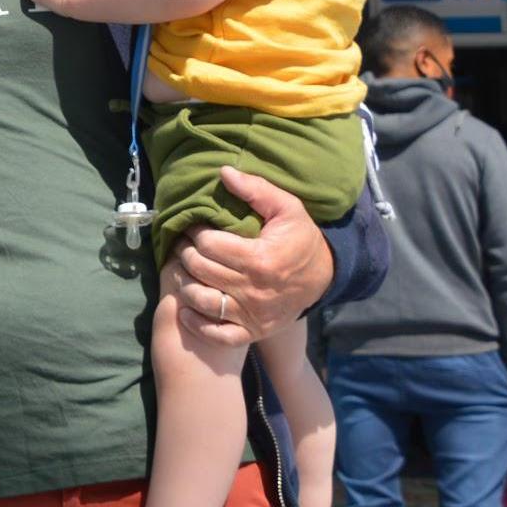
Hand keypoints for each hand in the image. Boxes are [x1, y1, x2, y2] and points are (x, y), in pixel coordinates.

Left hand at [168, 167, 334, 344]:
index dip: (194, 233)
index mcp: (260, 258)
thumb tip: (223, 172)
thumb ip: (256, 190)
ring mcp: (252, 314)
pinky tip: (186, 309)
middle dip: (184, 253)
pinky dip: (197, 324)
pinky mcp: (253, 331)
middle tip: (182, 244)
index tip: (192, 226)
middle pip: (200, 269)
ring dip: (184, 284)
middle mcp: (253, 289)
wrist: (324, 277)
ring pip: (202, 300)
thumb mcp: (288, 209)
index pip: (208, 244)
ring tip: (182, 269)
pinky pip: (217, 334)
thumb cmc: (301, 239)